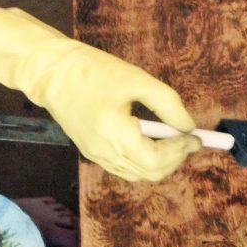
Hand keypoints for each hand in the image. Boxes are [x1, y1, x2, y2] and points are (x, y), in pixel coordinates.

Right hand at [0, 0, 200, 180]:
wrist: (50, 73)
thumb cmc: (93, 71)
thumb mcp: (137, 80)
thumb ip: (168, 105)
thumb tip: (189, 127)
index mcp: (114, 134)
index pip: (156, 161)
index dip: (180, 152)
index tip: (195, 137)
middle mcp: (104, 152)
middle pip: (150, 174)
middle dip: (175, 159)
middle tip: (188, 139)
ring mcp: (96, 156)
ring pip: (138, 175)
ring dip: (160, 163)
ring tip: (172, 140)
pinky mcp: (91, 152)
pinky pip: (124, 168)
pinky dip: (143, 162)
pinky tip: (151, 142)